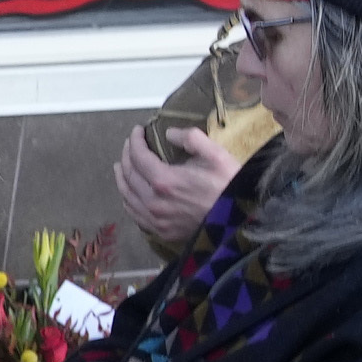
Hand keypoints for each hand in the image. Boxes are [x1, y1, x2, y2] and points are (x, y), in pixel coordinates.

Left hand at [115, 117, 240, 246]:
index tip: (138, 130)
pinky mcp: (161, 231)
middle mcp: (153, 201)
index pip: (138, 156)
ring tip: (121, 166)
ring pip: (127, 195)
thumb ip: (191, 138)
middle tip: (130, 144)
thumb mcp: (216, 155)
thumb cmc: (229, 186)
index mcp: (164, 180)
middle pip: (129, 174)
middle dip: (127, 155)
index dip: (135, 141)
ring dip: (122, 177)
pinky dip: (128, 199)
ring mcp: (155, 219)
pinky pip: (135, 213)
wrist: (240, 223)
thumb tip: (169, 133)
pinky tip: (129, 193)